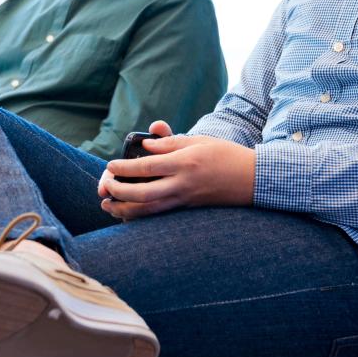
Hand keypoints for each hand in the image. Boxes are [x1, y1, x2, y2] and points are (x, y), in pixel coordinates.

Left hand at [97, 120, 255, 219]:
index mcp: (185, 162)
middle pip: (143, 193)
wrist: (253, 179)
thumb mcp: (199, 141)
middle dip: (119, 191)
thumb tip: (145, 146)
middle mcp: (183, 184)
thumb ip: (170, 143)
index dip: (124, 168)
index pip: (147, 166)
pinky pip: (159, 215)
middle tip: (104, 187)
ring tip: (108, 205)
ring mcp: (186, 200)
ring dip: (125, 209)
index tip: (110, 166)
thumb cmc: (226, 155)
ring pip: (149, 210)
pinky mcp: (188, 209)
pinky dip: (140, 216)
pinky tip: (128, 213)